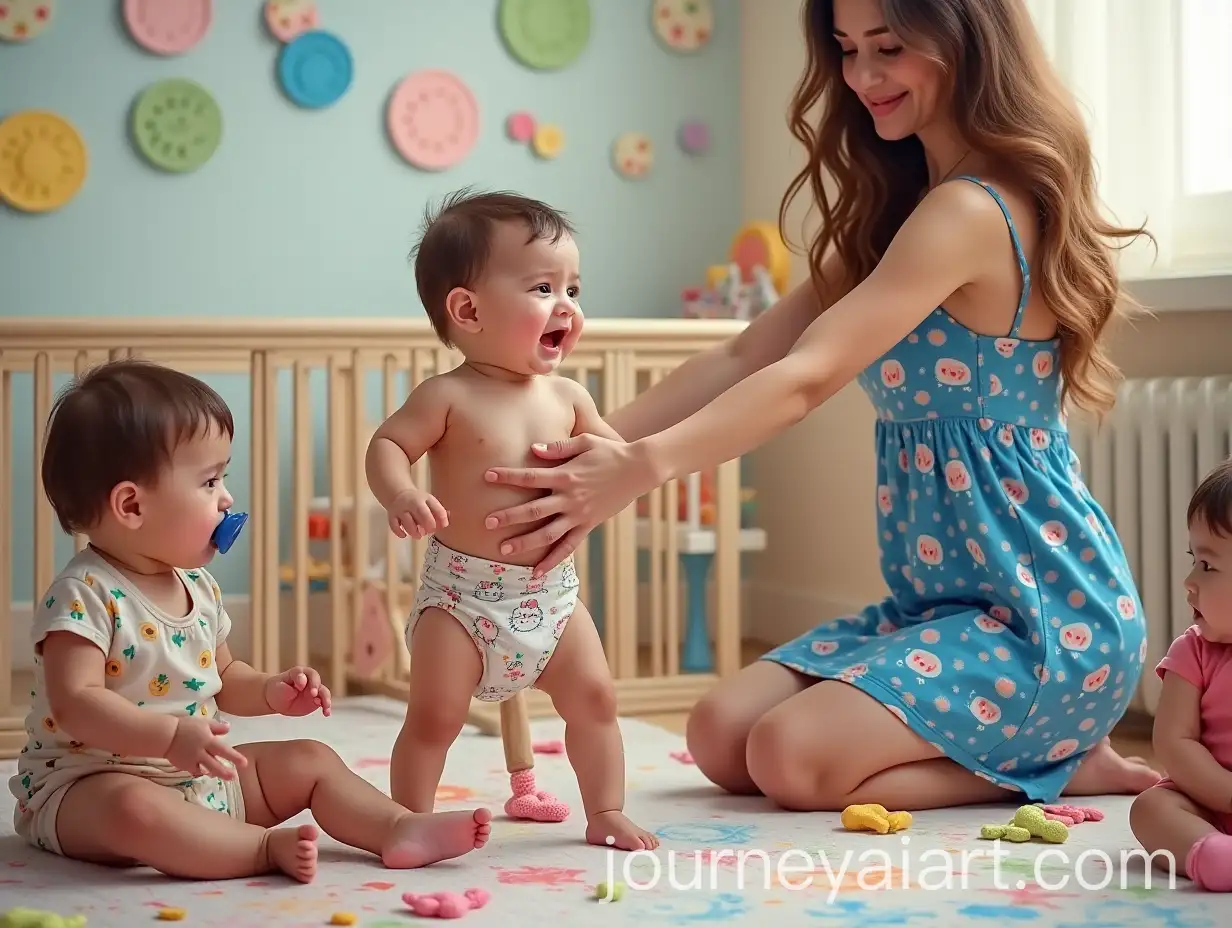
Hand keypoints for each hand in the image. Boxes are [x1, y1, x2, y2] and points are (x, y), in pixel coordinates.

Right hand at [166, 716, 247, 779]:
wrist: (165, 735)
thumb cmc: (185, 726)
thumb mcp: (203, 723)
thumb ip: (216, 727)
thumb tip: (228, 728)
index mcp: (207, 740)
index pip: (224, 750)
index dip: (234, 757)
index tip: (244, 763)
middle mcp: (201, 752)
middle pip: (215, 765)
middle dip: (225, 772)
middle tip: (234, 777)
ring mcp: (192, 760)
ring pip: (205, 770)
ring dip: (214, 774)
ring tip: (220, 776)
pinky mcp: (183, 765)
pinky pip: (194, 770)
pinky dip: (199, 772)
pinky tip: (203, 772)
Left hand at [265, 666, 331, 716]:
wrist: (276, 699)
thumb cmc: (277, 689)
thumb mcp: (278, 686)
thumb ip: (289, 685)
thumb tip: (303, 682)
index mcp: (299, 673)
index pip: (303, 673)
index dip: (302, 678)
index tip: (300, 686)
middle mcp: (309, 680)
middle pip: (316, 680)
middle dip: (316, 687)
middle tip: (313, 694)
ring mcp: (314, 690)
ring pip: (323, 692)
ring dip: (325, 698)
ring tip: (325, 706)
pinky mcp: (316, 700)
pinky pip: (324, 703)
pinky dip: (326, 707)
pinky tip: (326, 713)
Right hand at [386, 488, 447, 539]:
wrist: (399, 494)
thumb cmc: (419, 503)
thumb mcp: (430, 503)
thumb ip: (439, 512)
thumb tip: (446, 523)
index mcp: (425, 498)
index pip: (436, 507)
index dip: (441, 518)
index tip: (443, 525)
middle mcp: (412, 502)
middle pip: (421, 512)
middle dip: (428, 524)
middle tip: (430, 531)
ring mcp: (401, 509)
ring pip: (407, 520)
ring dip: (414, 531)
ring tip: (419, 535)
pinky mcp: (392, 515)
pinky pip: (394, 525)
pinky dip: (399, 532)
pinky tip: (404, 535)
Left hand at [483, 434, 658, 574]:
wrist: (639, 469)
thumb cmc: (610, 452)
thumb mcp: (585, 442)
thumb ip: (558, 447)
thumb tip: (534, 449)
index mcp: (566, 475)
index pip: (530, 476)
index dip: (507, 476)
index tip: (487, 476)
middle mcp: (570, 498)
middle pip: (533, 510)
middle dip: (509, 517)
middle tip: (487, 524)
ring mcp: (579, 514)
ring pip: (547, 533)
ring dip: (525, 543)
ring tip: (504, 550)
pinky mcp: (589, 525)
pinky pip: (568, 546)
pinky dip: (553, 560)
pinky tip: (537, 572)